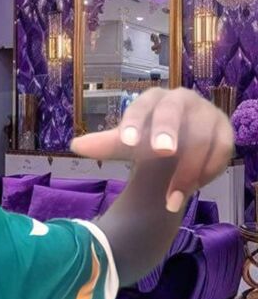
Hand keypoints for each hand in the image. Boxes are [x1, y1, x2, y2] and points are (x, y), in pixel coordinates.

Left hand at [70, 87, 234, 211]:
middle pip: (174, 111)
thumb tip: (75, 145)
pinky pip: (221, 151)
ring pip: (200, 137)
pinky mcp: (224, 131)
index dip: (135, 122)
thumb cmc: (148, 139)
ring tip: (172, 199)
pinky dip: (208, 172)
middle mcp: (181, 100)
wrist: (178, 148)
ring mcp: (206, 114)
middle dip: (168, 130)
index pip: (142, 106)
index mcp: (153, 99)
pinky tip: (192, 190)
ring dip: (187, 170)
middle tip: (163, 151)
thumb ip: (105, 144)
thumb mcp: (127, 144)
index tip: (127, 142)